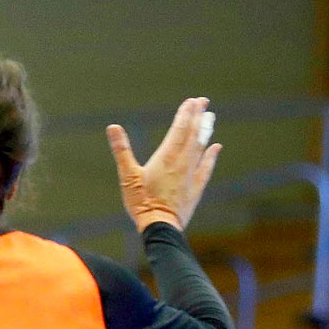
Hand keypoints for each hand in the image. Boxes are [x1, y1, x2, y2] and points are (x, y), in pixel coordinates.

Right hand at [107, 97, 220, 230]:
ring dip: (205, 131)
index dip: (185, 114)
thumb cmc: (142, 203)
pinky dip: (211, 156)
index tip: (192, 101)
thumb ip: (122, 150)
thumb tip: (113, 127)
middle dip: (198, 116)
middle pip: (193, 134)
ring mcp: (191, 175)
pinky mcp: (195, 188)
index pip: (179, 129)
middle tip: (203, 101)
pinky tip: (216, 147)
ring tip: (210, 117)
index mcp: (167, 157)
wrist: (160, 227)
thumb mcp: (127, 176)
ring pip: (201, 147)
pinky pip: (206, 168)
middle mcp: (182, 162)